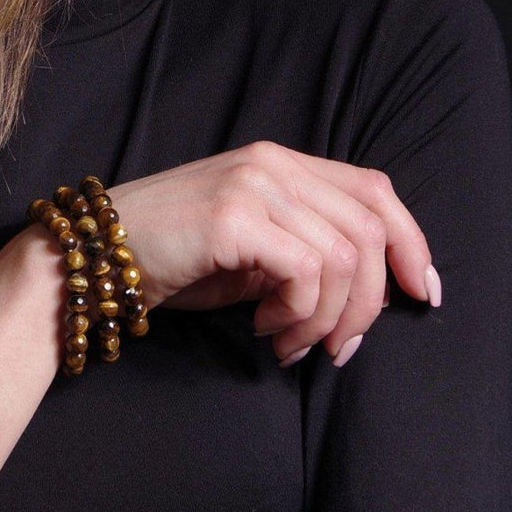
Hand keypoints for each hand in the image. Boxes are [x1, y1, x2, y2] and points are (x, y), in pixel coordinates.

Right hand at [101, 140, 436, 365]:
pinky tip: (267, 331)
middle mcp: (273, 163)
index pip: (375, 191)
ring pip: (343, 256)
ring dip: (328, 318)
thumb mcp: (250, 252)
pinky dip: (300, 314)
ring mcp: (254, 185)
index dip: (410, 242)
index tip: (421, 294)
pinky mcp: (235, 217)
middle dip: (370, 301)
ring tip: (291, 344)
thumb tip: (364, 296)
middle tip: (341, 348)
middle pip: (370, 226)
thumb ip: (305, 253)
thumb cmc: (168, 261)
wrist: (90, 259)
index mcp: (281, 162)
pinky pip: (306, 271)